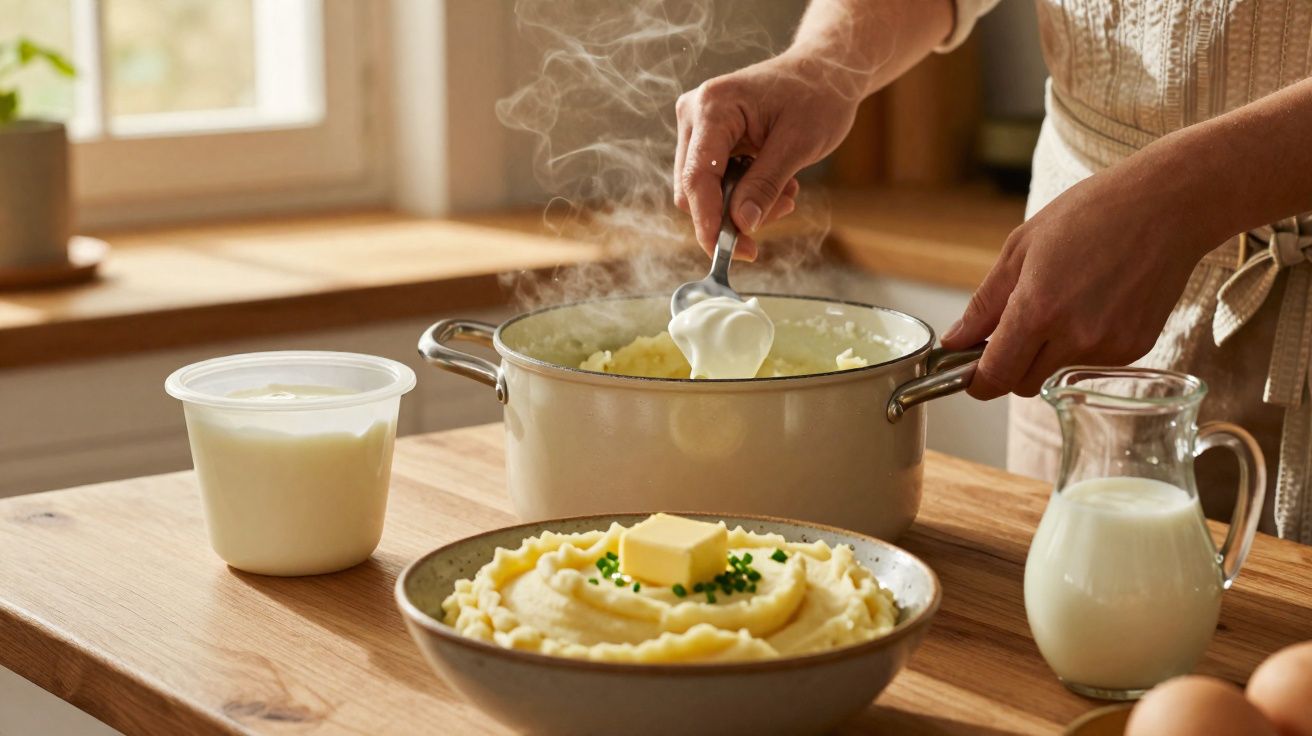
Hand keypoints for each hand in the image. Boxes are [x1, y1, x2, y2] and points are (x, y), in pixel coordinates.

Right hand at [674, 52, 860, 259]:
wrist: (825, 71)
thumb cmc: (817, 97)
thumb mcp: (799, 144)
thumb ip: (766, 184)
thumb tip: (741, 224)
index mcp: (713, 107)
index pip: (697, 177)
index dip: (708, 220)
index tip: (726, 252)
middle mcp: (694, 113)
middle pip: (693, 187)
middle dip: (730, 214)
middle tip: (777, 215)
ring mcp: (698, 126)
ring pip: (703, 190)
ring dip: (741, 205)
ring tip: (785, 194)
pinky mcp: (708, 138)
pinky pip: (715, 181)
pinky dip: (743, 193)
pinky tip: (776, 183)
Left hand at [940, 161, 1223, 398]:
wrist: (1167, 205)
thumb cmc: (1091, 214)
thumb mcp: (1021, 248)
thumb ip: (984, 305)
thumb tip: (954, 341)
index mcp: (1038, 310)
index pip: (995, 377)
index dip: (976, 380)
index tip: (971, 370)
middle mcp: (1075, 337)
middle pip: (1023, 385)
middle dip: (1011, 366)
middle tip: (1015, 329)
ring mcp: (1109, 347)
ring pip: (1057, 377)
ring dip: (1046, 358)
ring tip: (1062, 306)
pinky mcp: (1136, 350)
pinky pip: (1091, 366)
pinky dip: (1081, 349)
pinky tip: (1092, 308)